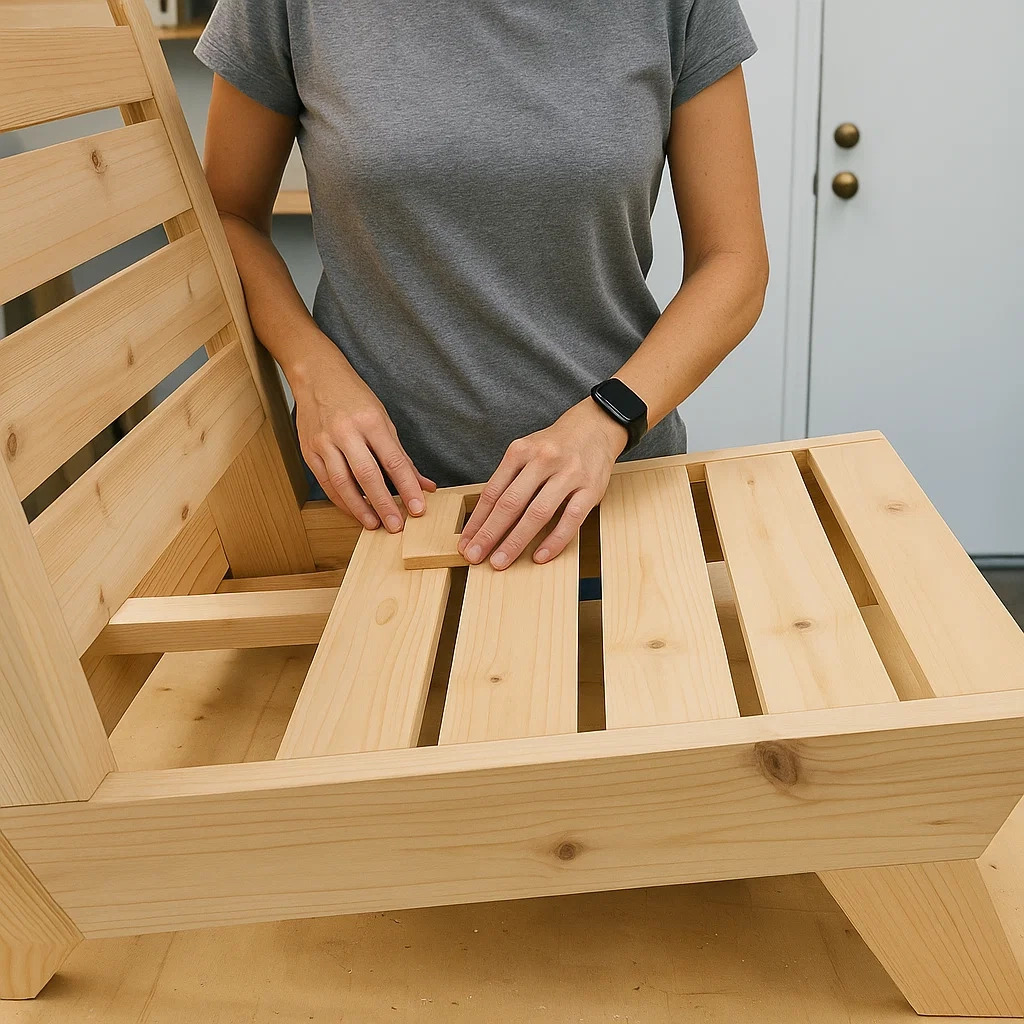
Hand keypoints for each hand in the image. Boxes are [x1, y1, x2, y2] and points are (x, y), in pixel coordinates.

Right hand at [291, 343, 435, 531]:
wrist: (316, 376)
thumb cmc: (354, 398)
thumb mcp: (383, 420)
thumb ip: (402, 456)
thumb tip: (425, 485)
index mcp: (371, 421)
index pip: (393, 460)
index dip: (407, 487)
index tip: (419, 507)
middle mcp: (346, 431)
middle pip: (367, 474)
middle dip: (384, 503)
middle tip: (397, 526)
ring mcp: (324, 441)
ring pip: (342, 482)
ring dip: (360, 508)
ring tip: (375, 524)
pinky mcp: (309, 451)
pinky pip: (326, 482)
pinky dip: (341, 500)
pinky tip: (354, 511)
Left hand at [459, 400, 626, 569]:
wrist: (595, 427)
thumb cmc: (555, 445)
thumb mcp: (526, 451)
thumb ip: (508, 479)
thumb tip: (484, 519)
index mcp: (521, 451)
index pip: (492, 492)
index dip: (477, 520)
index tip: (466, 542)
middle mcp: (543, 460)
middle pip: (510, 503)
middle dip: (489, 534)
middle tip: (475, 556)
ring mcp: (569, 474)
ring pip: (538, 513)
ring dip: (515, 541)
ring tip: (500, 561)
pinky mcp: (591, 489)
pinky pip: (570, 519)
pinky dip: (554, 541)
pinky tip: (539, 556)